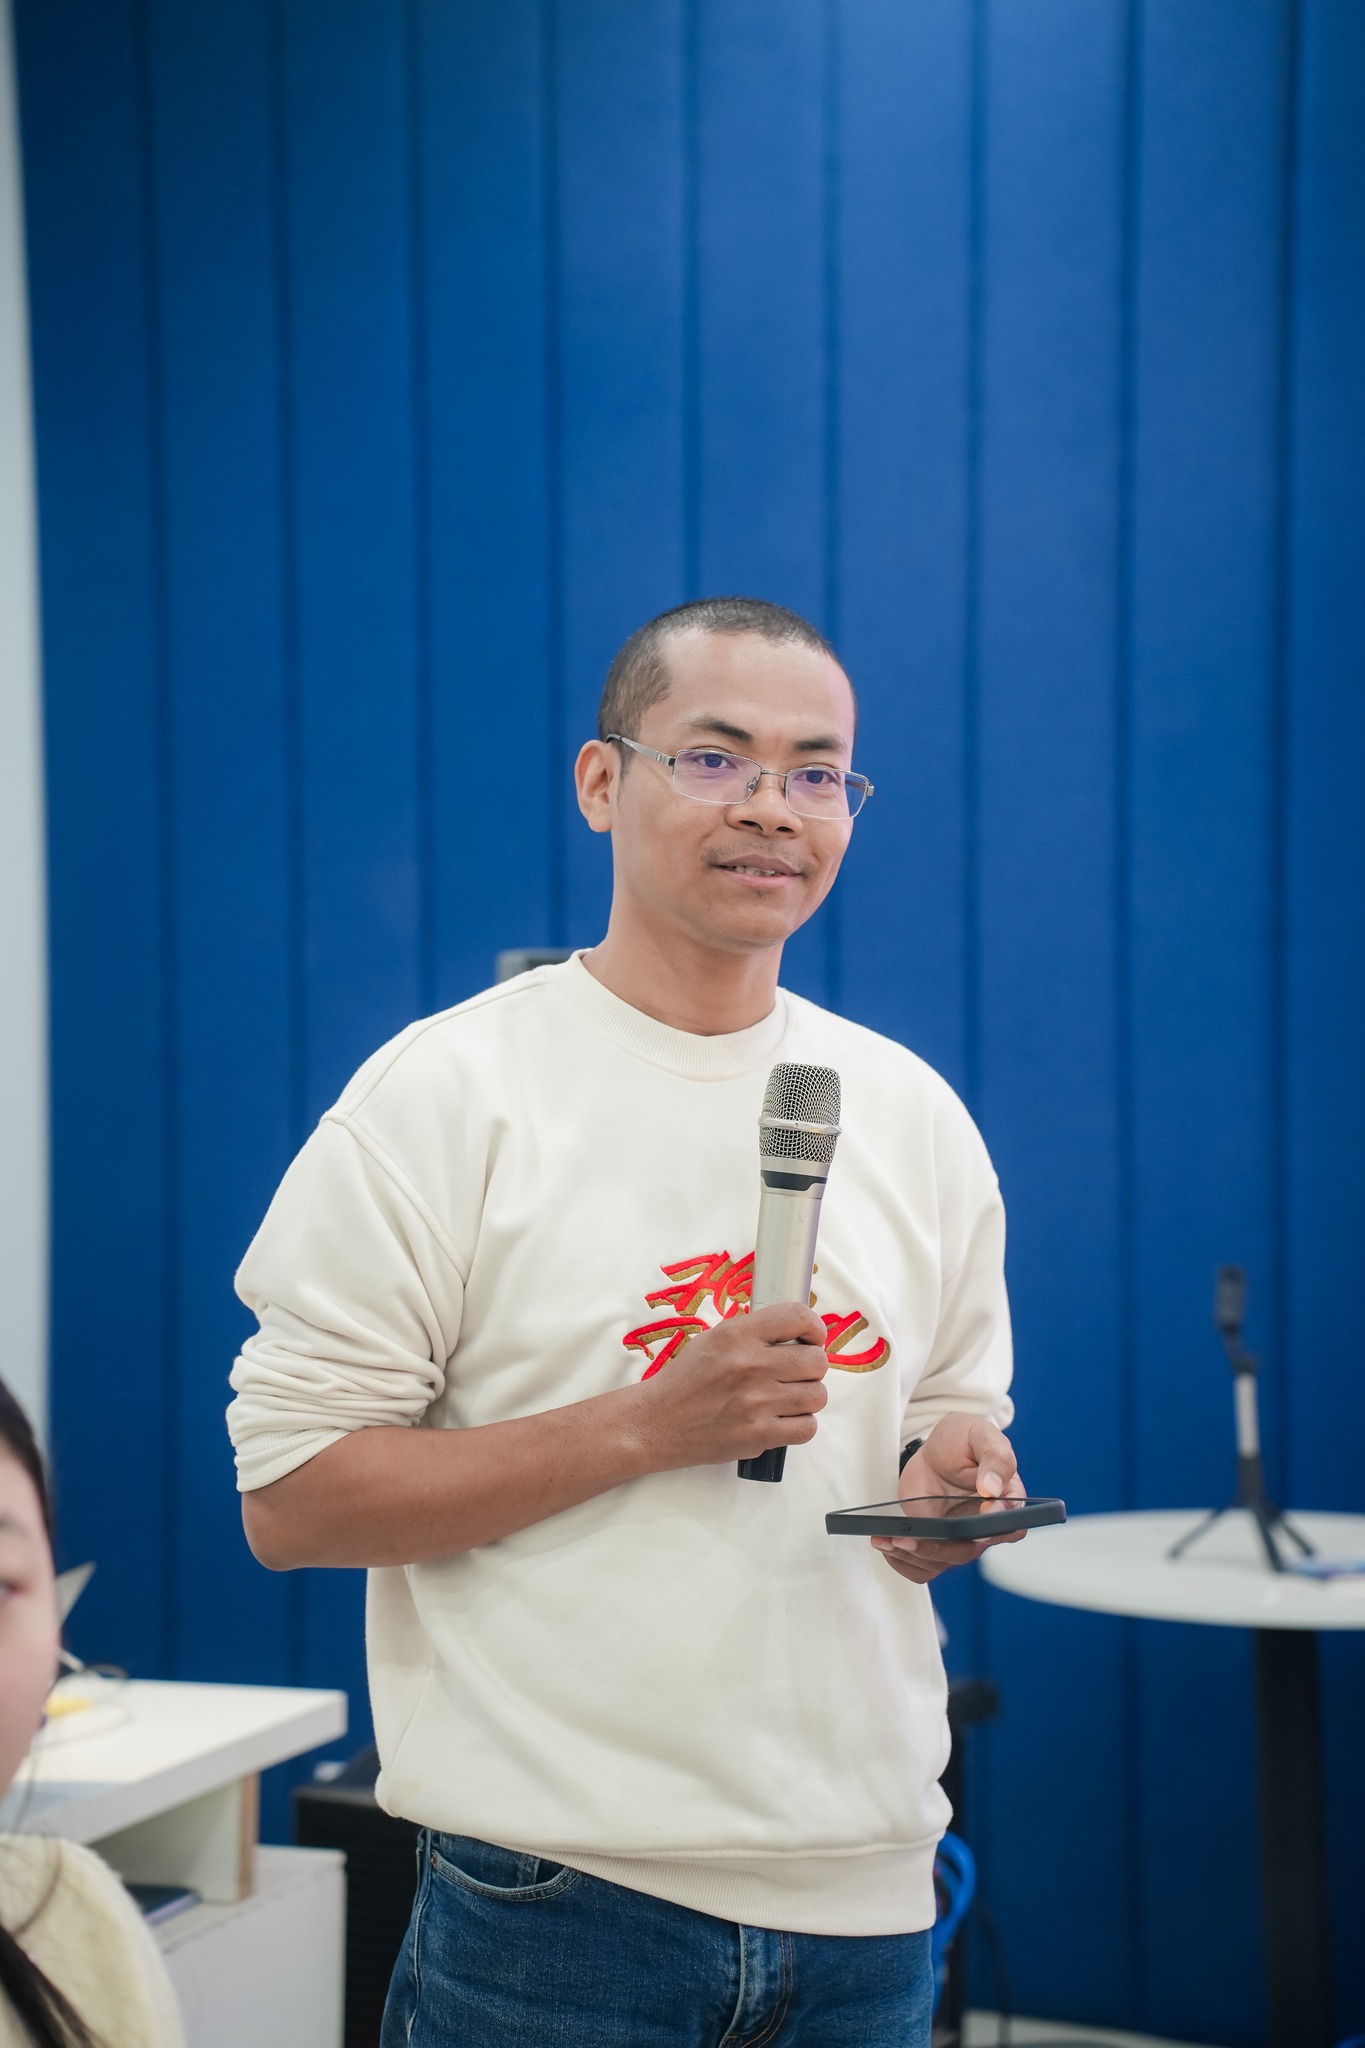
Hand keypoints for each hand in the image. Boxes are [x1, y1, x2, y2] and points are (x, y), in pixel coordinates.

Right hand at [633, 1303, 829, 1470]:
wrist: (657, 1422)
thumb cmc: (685, 1381)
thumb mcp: (713, 1339)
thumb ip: (753, 1333)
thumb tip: (796, 1332)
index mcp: (737, 1335)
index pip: (798, 1316)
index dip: (814, 1327)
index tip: (812, 1338)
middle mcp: (750, 1365)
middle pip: (816, 1360)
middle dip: (811, 1366)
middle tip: (796, 1373)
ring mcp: (756, 1402)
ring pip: (816, 1395)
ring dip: (808, 1397)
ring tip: (789, 1398)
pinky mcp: (758, 1435)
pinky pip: (807, 1428)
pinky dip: (801, 1424)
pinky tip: (784, 1419)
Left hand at [873, 1413, 1024, 1585]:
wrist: (935, 1450)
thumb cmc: (963, 1440)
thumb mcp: (982, 1435)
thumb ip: (996, 1458)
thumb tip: (993, 1488)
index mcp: (1005, 1501)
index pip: (1010, 1526)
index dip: (994, 1527)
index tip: (970, 1517)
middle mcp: (984, 1527)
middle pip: (969, 1551)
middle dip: (938, 1548)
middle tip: (910, 1537)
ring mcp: (959, 1538)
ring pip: (944, 1562)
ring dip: (915, 1555)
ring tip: (890, 1539)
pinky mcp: (936, 1543)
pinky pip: (923, 1567)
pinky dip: (903, 1562)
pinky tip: (887, 1544)